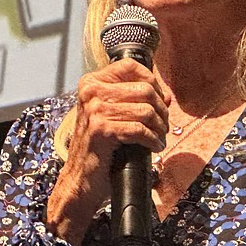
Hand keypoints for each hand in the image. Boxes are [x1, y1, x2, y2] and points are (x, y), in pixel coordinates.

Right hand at [45, 59, 170, 242]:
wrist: (80, 178)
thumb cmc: (98, 148)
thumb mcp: (113, 117)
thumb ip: (136, 102)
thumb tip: (166, 96)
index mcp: (92, 83)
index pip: (130, 67)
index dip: (153, 81)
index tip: (160, 100)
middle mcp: (91, 92)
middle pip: (145, 90)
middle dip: (161, 110)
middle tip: (164, 126)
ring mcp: (95, 110)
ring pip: (146, 111)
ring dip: (160, 128)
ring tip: (160, 138)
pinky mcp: (101, 130)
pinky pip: (140, 130)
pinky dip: (153, 140)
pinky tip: (154, 147)